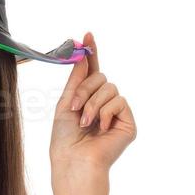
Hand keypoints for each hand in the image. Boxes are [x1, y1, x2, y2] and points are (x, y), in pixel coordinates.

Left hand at [51, 31, 134, 176]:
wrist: (73, 159)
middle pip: (100, 77)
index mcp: (88, 98)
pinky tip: (100, 128)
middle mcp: (104, 103)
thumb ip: (77, 79)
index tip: (87, 34)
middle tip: (73, 107)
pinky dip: (105, 113)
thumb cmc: (65, 138)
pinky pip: (119, 101)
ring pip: (109, 88)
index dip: (91, 52)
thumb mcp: (66, 102)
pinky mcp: (128, 122)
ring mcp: (118, 112)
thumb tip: (83, 55)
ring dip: (92, 103)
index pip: (92, 71)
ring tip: (84, 122)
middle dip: (84, 90)